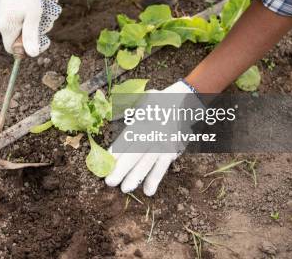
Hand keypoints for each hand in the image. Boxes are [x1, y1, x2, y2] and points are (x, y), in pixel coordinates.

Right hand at [0, 0, 60, 56]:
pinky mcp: (6, 7)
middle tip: (45, 23)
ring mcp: (3, 14)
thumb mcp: (34, 17)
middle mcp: (2, 22)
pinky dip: (29, 15)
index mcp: (7, 27)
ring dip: (34, 23)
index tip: (38, 40)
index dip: (25, 49)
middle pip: (18, 37)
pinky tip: (37, 7)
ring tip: (45, 13)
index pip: (12, 49)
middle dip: (33, 33)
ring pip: (20, 26)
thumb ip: (31, 37)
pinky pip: (18, 17)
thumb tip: (32, 55)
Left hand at [105, 81, 197, 195]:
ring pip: (148, 162)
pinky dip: (156, 178)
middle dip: (122, 169)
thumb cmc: (160, 101)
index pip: (126, 139)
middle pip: (135, 153)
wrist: (186, 100)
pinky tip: (148, 191)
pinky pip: (163, 166)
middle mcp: (152, 133)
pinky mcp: (173, 149)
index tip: (105, 165)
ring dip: (136, 177)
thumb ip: (127, 110)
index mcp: (142, 120)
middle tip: (110, 182)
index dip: (115, 153)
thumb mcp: (142, 100)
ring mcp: (163, 142)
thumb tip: (114, 116)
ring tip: (125, 189)